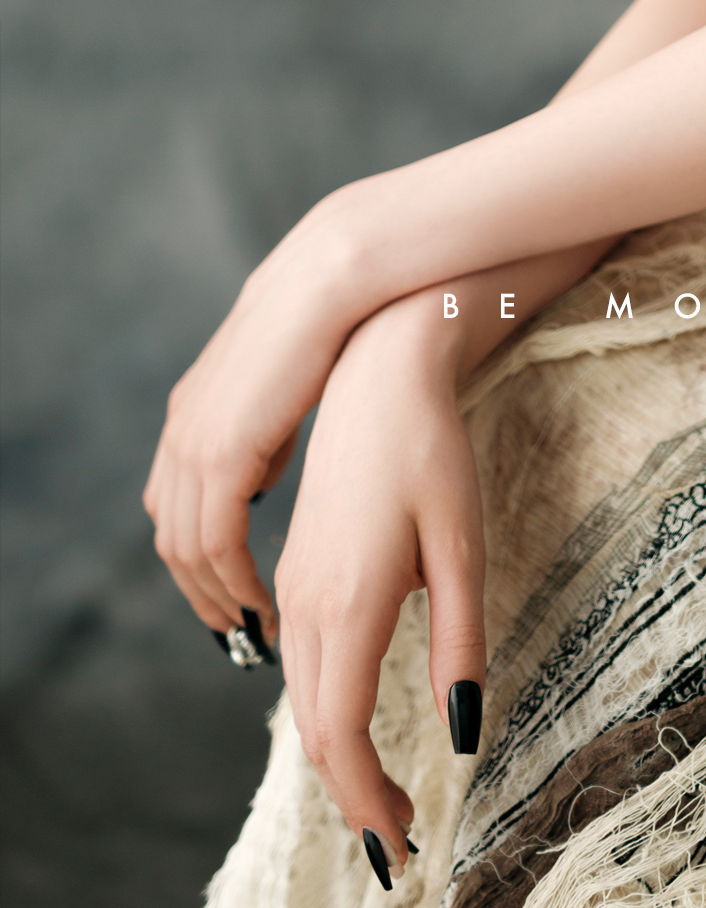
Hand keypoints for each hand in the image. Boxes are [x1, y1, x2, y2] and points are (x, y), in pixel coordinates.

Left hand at [143, 207, 364, 642]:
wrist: (333, 280)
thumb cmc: (329, 324)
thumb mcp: (281, 386)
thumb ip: (262, 428)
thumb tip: (262, 471)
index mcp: (191, 411)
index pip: (173, 505)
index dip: (198, 557)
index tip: (233, 591)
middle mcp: (181, 430)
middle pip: (170, 536)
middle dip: (200, 591)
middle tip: (238, 627)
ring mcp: (194, 440)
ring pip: (184, 546)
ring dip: (214, 594)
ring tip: (253, 623)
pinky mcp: (221, 450)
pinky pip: (213, 538)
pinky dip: (231, 577)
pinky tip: (261, 594)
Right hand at [276, 295, 486, 877]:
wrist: (377, 376)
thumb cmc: (432, 454)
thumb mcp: (462, 549)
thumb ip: (461, 645)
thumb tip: (462, 737)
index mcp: (348, 607)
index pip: (343, 737)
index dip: (367, 801)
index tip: (399, 848)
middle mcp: (308, 606)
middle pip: (317, 730)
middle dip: (354, 793)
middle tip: (398, 841)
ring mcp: (296, 588)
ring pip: (305, 700)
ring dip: (339, 755)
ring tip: (384, 796)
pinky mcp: (298, 570)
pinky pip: (304, 664)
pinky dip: (327, 712)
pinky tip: (358, 723)